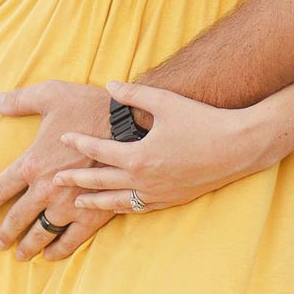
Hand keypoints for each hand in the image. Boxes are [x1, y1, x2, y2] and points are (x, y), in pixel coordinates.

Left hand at [0, 80, 115, 261]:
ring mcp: (69, 204)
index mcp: (33, 164)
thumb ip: (19, 100)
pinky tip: (52, 254)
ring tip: (23, 255)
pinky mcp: (93, 212)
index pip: (0, 189)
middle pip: (18, 218)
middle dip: (6, 233)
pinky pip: (72, 238)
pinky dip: (60, 249)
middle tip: (0, 243)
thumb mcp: (50, 95)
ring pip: (42, 233)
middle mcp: (46, 189)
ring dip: (30, 246)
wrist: (130, 124)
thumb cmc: (88, 106)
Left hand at [52, 80, 284, 215]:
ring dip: (94, 202)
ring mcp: (158, 194)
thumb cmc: (202, 120)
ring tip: (76, 204)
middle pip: (101, 182)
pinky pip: (140, 208)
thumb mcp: (166, 102)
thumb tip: (109, 84)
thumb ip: (134, 94)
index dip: (79, 143)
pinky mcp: (172, 200)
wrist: (239, 147)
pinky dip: (122, 208)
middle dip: (75, 181)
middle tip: (54, 181)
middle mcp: (144, 180)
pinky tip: (115, 207)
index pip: (99, 151)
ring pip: (117, 203)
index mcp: (139, 155)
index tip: (62, 138)